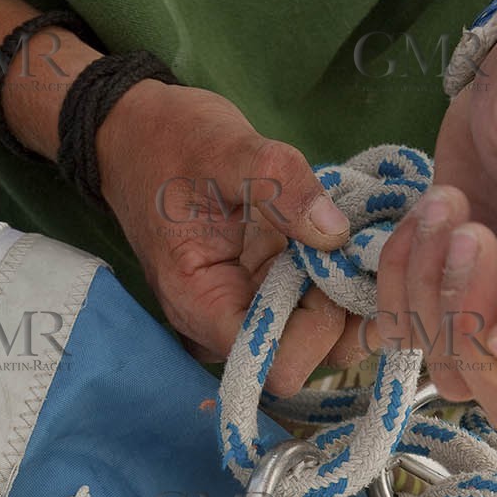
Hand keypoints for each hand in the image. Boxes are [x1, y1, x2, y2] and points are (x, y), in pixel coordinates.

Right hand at [97, 79, 366, 393]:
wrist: (139, 133)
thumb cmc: (170, 140)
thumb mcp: (225, 147)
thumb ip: (280, 185)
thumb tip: (335, 233)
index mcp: (201, 304)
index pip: (273, 363)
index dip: (316, 328)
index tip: (330, 265)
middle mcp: (223, 323)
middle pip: (305, 360)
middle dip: (342, 313)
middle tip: (357, 248)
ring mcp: (247, 309)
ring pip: (318, 341)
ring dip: (348, 299)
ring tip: (353, 242)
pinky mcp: (265, 291)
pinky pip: (313, 310)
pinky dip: (340, 283)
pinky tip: (344, 242)